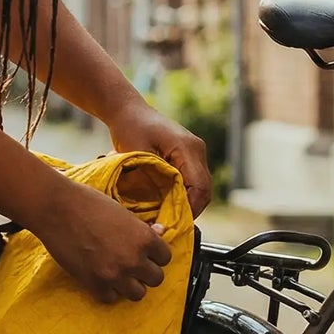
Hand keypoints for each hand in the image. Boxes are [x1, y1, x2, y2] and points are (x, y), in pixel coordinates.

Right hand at [32, 178, 172, 304]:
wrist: (56, 208)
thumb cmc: (88, 203)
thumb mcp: (121, 211)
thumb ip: (142, 227)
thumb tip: (160, 231)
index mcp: (144, 238)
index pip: (165, 258)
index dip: (154, 254)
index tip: (144, 252)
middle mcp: (134, 259)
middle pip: (156, 279)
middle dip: (144, 271)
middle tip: (131, 263)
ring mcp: (114, 275)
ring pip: (138, 294)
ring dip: (129, 284)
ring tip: (117, 273)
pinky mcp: (94, 284)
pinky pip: (111, 298)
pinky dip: (107, 290)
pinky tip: (100, 277)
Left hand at [104, 98, 212, 216]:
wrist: (128, 110)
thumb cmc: (129, 127)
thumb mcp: (137, 154)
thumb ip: (151, 179)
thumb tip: (159, 208)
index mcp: (188, 148)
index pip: (200, 187)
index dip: (190, 209)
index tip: (173, 222)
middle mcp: (197, 150)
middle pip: (205, 190)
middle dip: (190, 209)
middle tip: (170, 223)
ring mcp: (195, 152)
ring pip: (201, 187)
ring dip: (187, 202)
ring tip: (169, 216)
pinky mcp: (189, 155)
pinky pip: (193, 180)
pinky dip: (184, 193)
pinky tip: (168, 202)